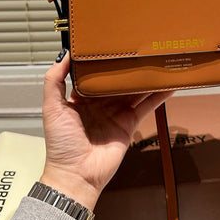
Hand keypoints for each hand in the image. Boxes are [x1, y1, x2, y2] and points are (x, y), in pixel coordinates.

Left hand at [40, 49, 173, 210]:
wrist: (76, 175)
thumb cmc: (61, 144)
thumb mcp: (52, 109)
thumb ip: (54, 81)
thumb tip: (64, 55)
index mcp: (81, 97)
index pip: (95, 74)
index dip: (104, 61)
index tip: (113, 45)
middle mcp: (100, 103)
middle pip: (117, 80)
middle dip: (128, 67)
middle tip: (140, 48)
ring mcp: (116, 113)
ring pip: (134, 90)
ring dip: (146, 78)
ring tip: (158, 61)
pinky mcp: (129, 124)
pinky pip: (145, 106)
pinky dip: (157, 96)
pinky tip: (167, 85)